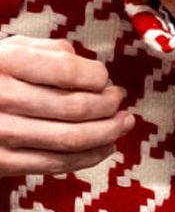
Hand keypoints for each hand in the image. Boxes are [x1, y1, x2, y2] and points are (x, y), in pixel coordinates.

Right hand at [0, 36, 132, 175]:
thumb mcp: (13, 47)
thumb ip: (52, 50)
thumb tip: (91, 68)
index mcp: (7, 62)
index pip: (67, 71)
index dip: (97, 77)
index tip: (106, 79)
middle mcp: (2, 98)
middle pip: (74, 109)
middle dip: (109, 106)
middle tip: (121, 100)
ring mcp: (0, 134)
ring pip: (69, 140)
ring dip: (107, 133)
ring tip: (123, 123)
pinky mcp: (0, 163)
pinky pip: (52, 164)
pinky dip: (87, 157)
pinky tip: (105, 147)